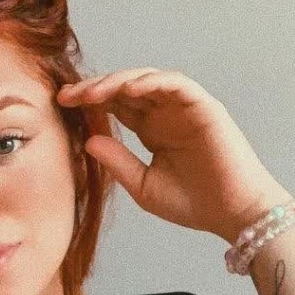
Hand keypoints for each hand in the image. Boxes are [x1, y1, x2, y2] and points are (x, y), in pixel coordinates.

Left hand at [57, 68, 292, 244]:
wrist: (232, 214)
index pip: (115, 106)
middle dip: (96, 88)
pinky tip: (130, 89)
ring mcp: (185, 108)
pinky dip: (153, 82)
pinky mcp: (204, 106)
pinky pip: (176, 84)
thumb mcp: (143, 186)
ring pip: (147, 80)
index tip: (62, 103)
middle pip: (126, 88)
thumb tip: (88, 140)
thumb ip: (117, 162)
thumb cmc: (193, 204)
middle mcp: (166, 114)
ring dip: (118, 82)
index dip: (89, 101)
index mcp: (151, 130)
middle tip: (69, 94)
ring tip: (92, 92)